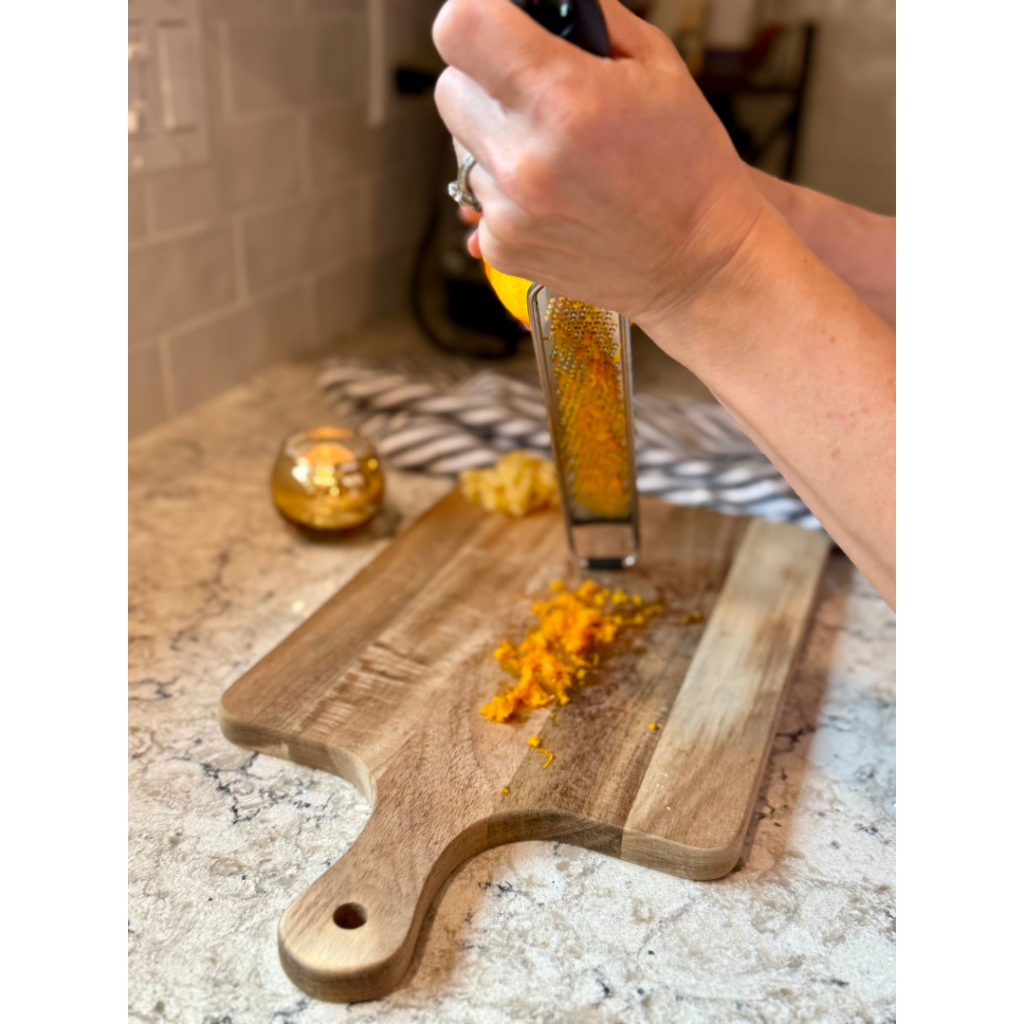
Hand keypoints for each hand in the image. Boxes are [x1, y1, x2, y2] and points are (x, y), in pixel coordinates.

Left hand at [433, 0, 768, 328]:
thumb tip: (534, 3)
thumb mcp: (654, 64)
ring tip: (554, 151)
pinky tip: (553, 193)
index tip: (494, 22)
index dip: (473, 15)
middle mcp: (526, 161)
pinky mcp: (503, 249)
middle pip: (450, 89)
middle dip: (483, 78)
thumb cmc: (685, 164)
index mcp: (563, 100)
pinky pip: (477, 196)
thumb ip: (585, 18)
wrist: (697, 259)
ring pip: (460, 146)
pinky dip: (505, 189)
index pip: (460, 29)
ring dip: (495, 137)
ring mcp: (510, 212)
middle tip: (532, 91)